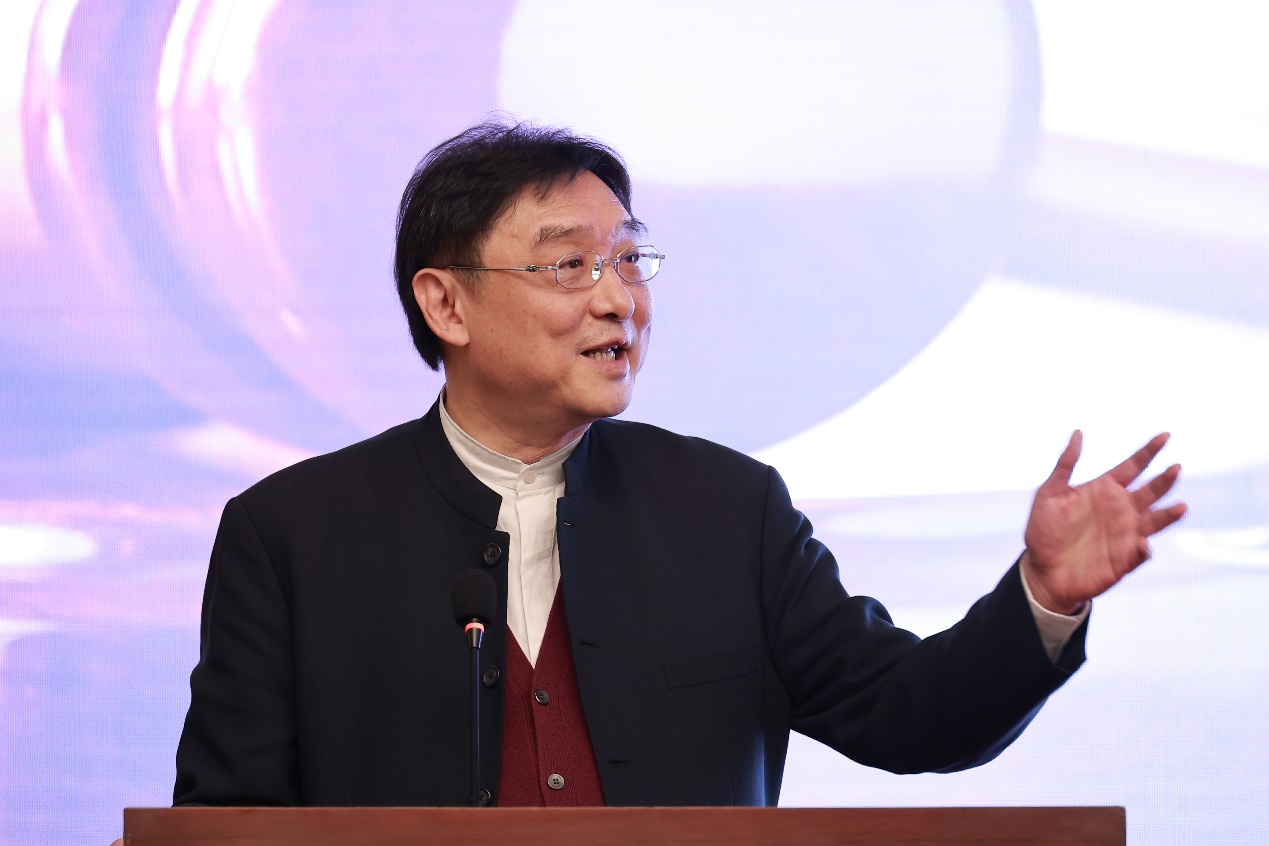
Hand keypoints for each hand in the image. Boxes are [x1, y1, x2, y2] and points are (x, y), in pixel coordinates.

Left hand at [1021, 431, 1186, 614]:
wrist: (1041, 571)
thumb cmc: (1043, 531)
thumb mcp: (1048, 494)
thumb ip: (1065, 464)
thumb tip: (1078, 432)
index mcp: (1104, 490)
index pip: (1133, 466)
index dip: (1149, 451)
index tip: (1165, 435)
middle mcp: (1120, 509)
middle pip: (1150, 491)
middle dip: (1164, 480)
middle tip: (1175, 468)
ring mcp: (1125, 534)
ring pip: (1155, 521)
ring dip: (1168, 515)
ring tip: (1180, 507)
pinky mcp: (1125, 560)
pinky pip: (1141, 554)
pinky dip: (1144, 549)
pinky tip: (1142, 543)